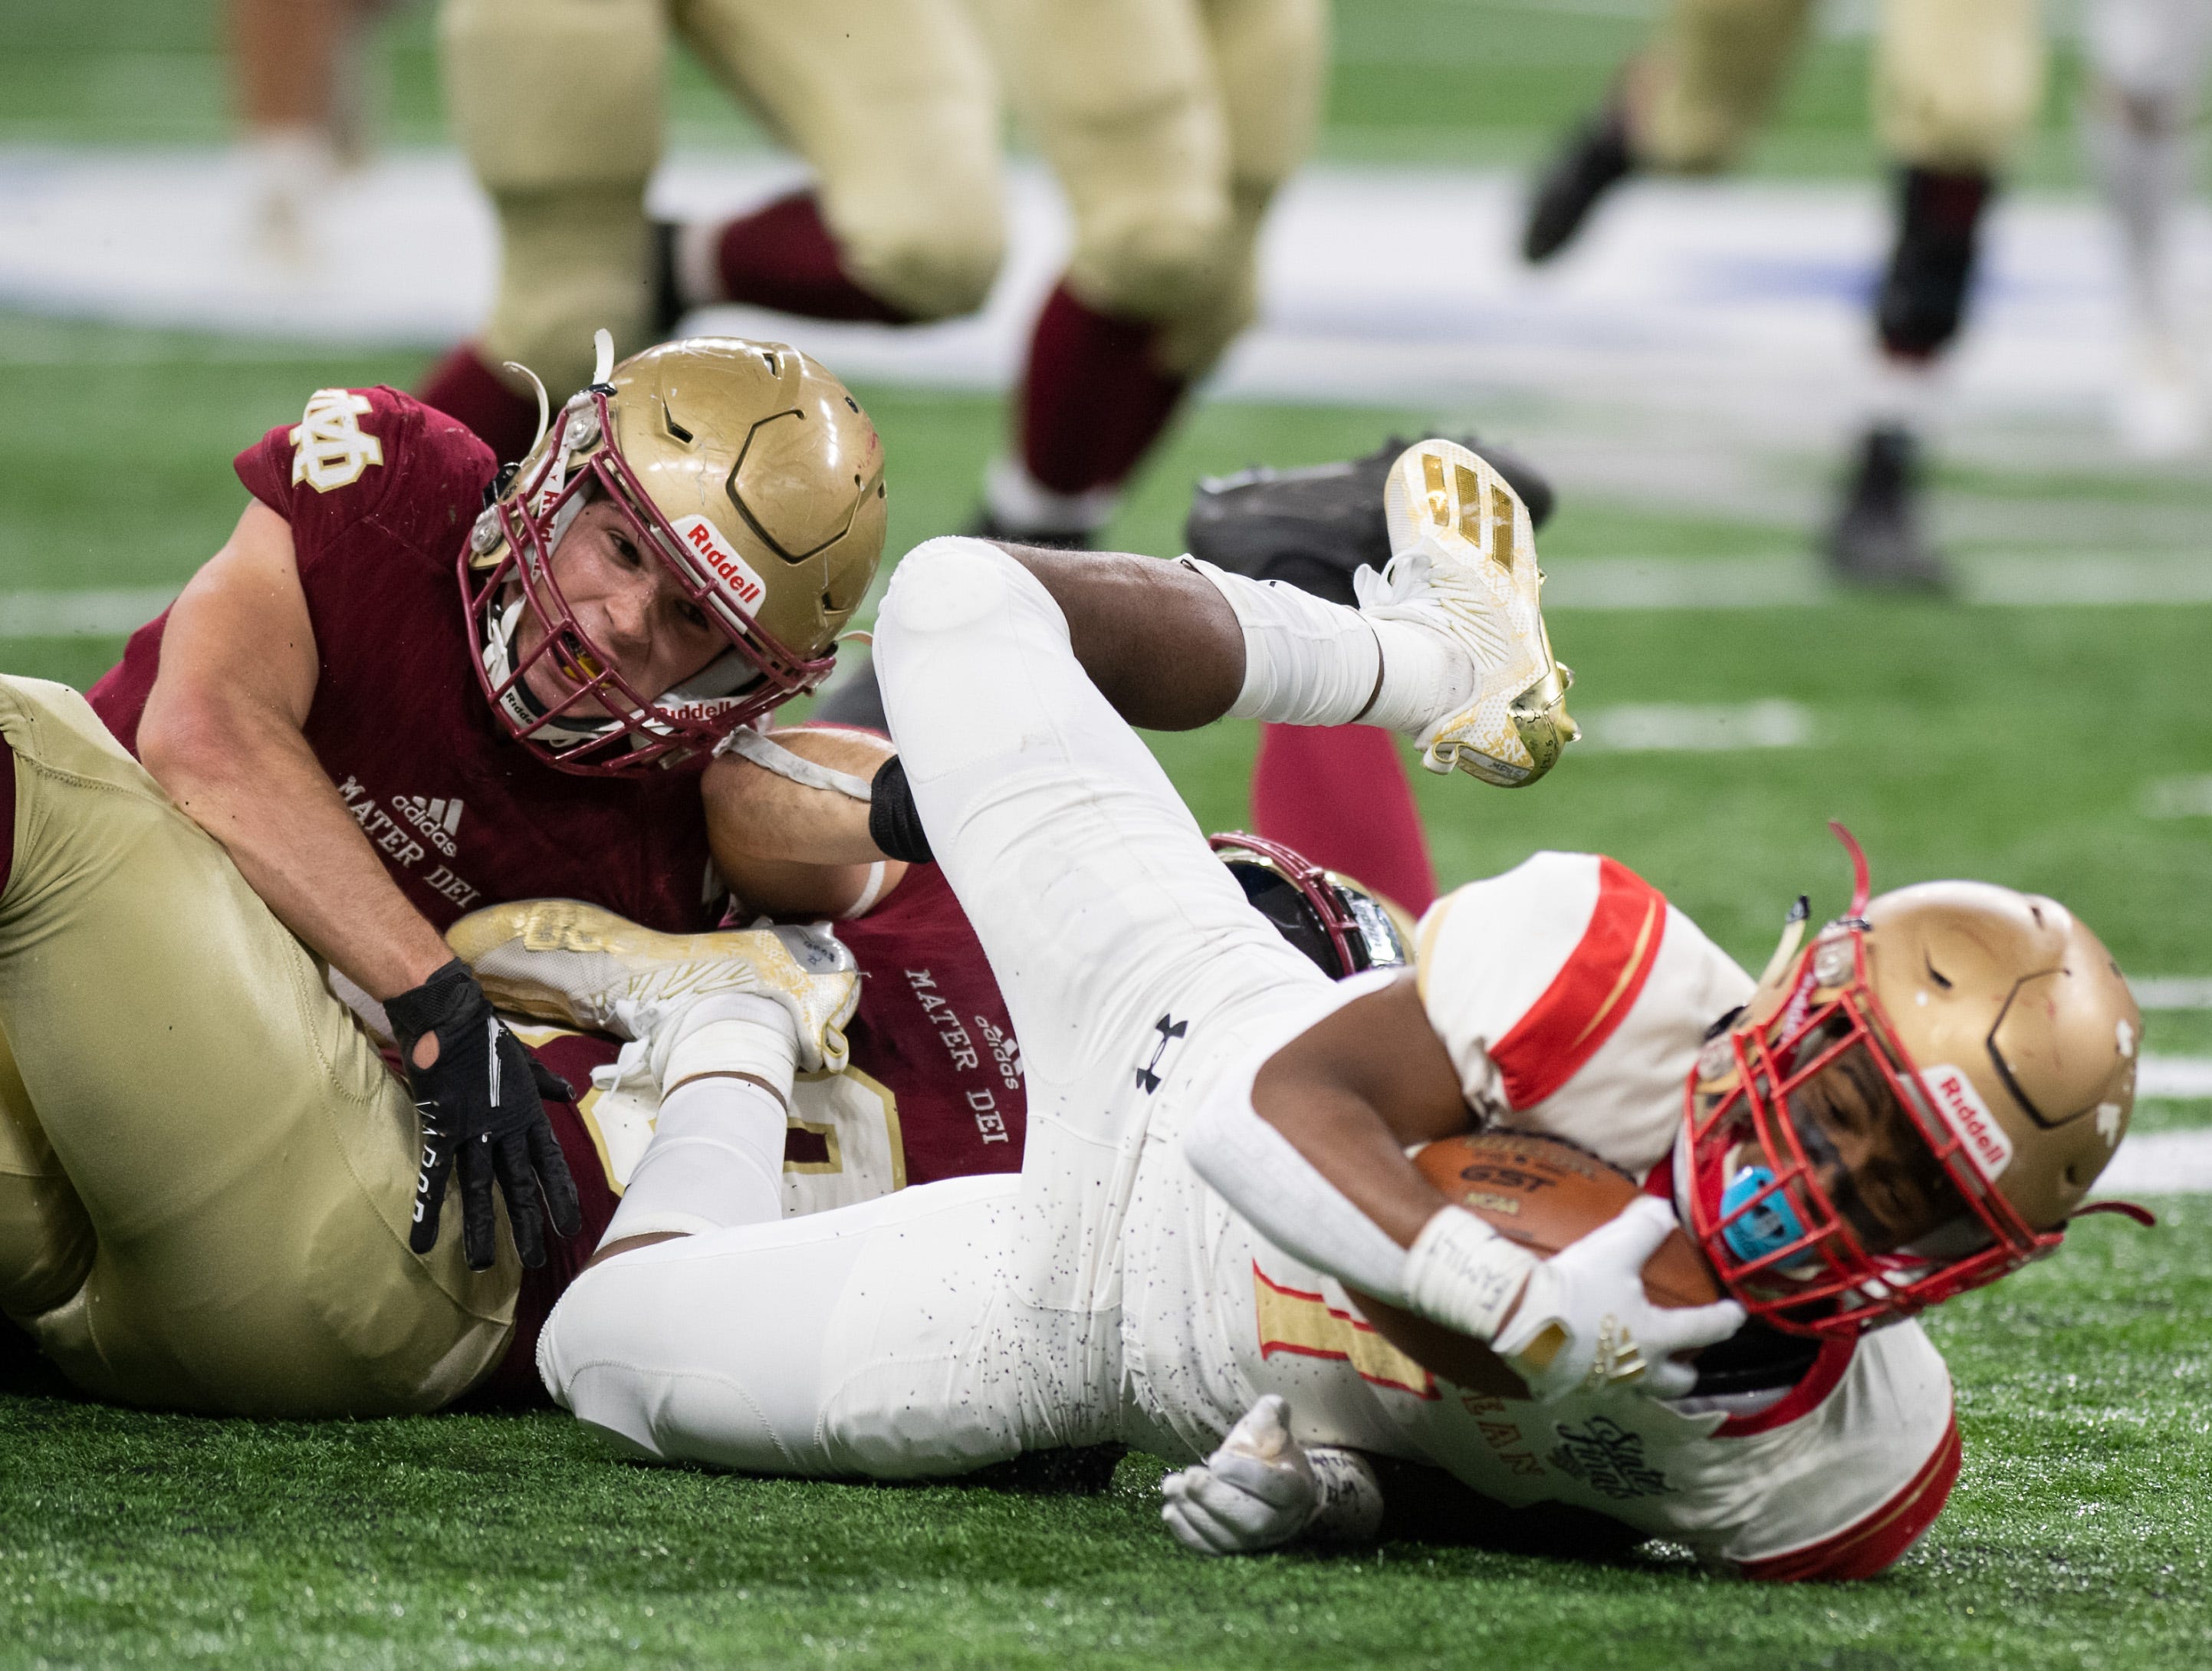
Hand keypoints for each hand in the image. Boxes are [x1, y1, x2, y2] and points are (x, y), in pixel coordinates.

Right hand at [385, 959, 582, 1270]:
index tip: (570, 1225)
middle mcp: (506, 1130)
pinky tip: (423, 1242)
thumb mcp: (525, 1061)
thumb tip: (569, 1092)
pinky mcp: (443, 1131)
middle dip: (527, 1224)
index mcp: (528, 1115)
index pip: (549, 1163)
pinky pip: (435, 1179)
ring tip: (482, 1266)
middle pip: (519, 1186)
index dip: (559, 1195)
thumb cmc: (484, 1037)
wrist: (448, 1016)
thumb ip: (546, 1083)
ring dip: (482, 1230)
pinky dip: (428, 1210)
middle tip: (535, 1260)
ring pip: (481, 1191)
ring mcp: (475, 1133)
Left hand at [1161, 1395, 1317, 1555]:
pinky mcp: (1234, 1550)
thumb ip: (1271, 1416)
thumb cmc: (1270, 1453)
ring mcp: (1257, 1541)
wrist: (1272, 1486)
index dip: (1245, 1475)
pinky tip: (1170, 1511)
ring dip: (1195, 1513)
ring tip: (1171, 1486)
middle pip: (1252, 1520)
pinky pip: (1212, 1549)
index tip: (1214, 1459)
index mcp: (1295, 1488)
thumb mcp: (1274, 1429)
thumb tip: (1270, 1406)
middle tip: (1188, 1476)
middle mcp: (1281, 1521)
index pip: (1277, 1489)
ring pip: (1228, 1538)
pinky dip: (1188, 1533)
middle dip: (1215, 1498)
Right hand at [1494, 1196, 1744, 1401]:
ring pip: (1639, 1390)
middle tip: (1685, 1353)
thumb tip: (1664, 1208)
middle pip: (1676, 1382)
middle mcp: (1638, 1370)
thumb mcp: (1613, 1250)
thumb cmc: (1577, 1288)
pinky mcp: (1572, 1391)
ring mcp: (1605, 1386)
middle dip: (1686, 1370)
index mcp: (1657, 1337)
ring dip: (1645, 1377)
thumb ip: (1643, 1229)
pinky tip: (1587, 1362)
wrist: (1520, 1320)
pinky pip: (1596, 1389)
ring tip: (1636, 1361)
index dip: (1725, 1319)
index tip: (1736, 1315)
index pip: (1704, 1329)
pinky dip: (1600, 1377)